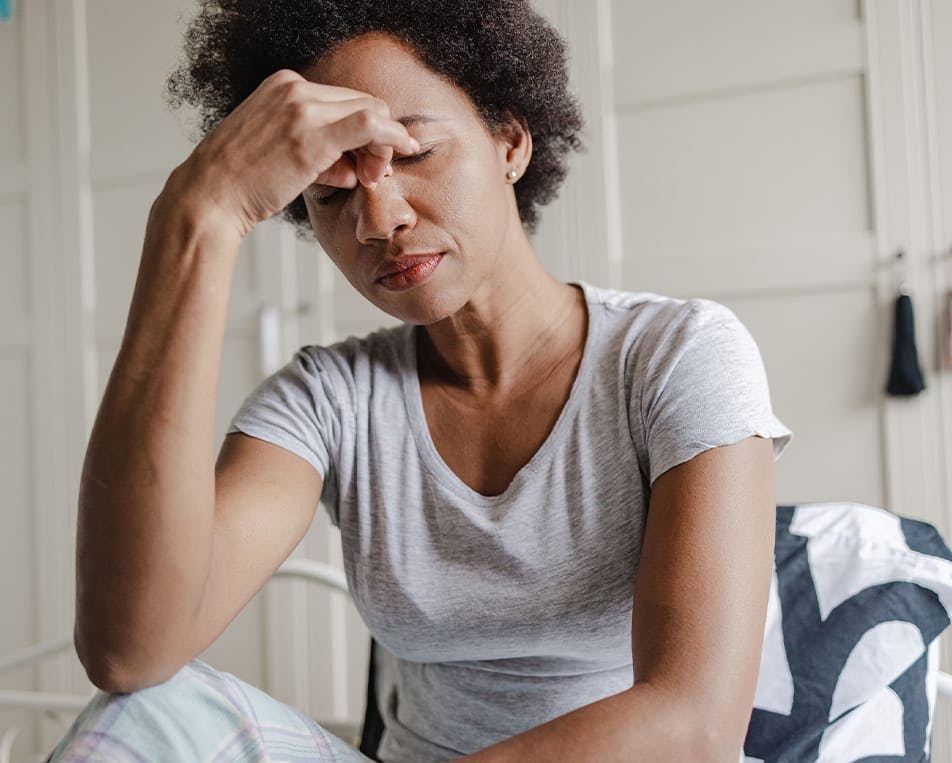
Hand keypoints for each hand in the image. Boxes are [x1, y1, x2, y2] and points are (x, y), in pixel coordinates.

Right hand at [171, 68, 418, 237]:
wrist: (209, 197)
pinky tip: (404, 148)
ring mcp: (302, 108)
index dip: (363, 133)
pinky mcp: (311, 134)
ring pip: (371, 112)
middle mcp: (294, 89)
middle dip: (378, 138)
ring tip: (370, 177)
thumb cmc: (240, 184)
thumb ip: (319, 154)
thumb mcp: (280, 156)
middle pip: (362, 102)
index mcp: (284, 87)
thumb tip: (352, 167)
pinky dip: (392, 136)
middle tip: (374, 173)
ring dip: (382, 145)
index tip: (365, 163)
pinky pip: (369, 123)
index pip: (343, 101)